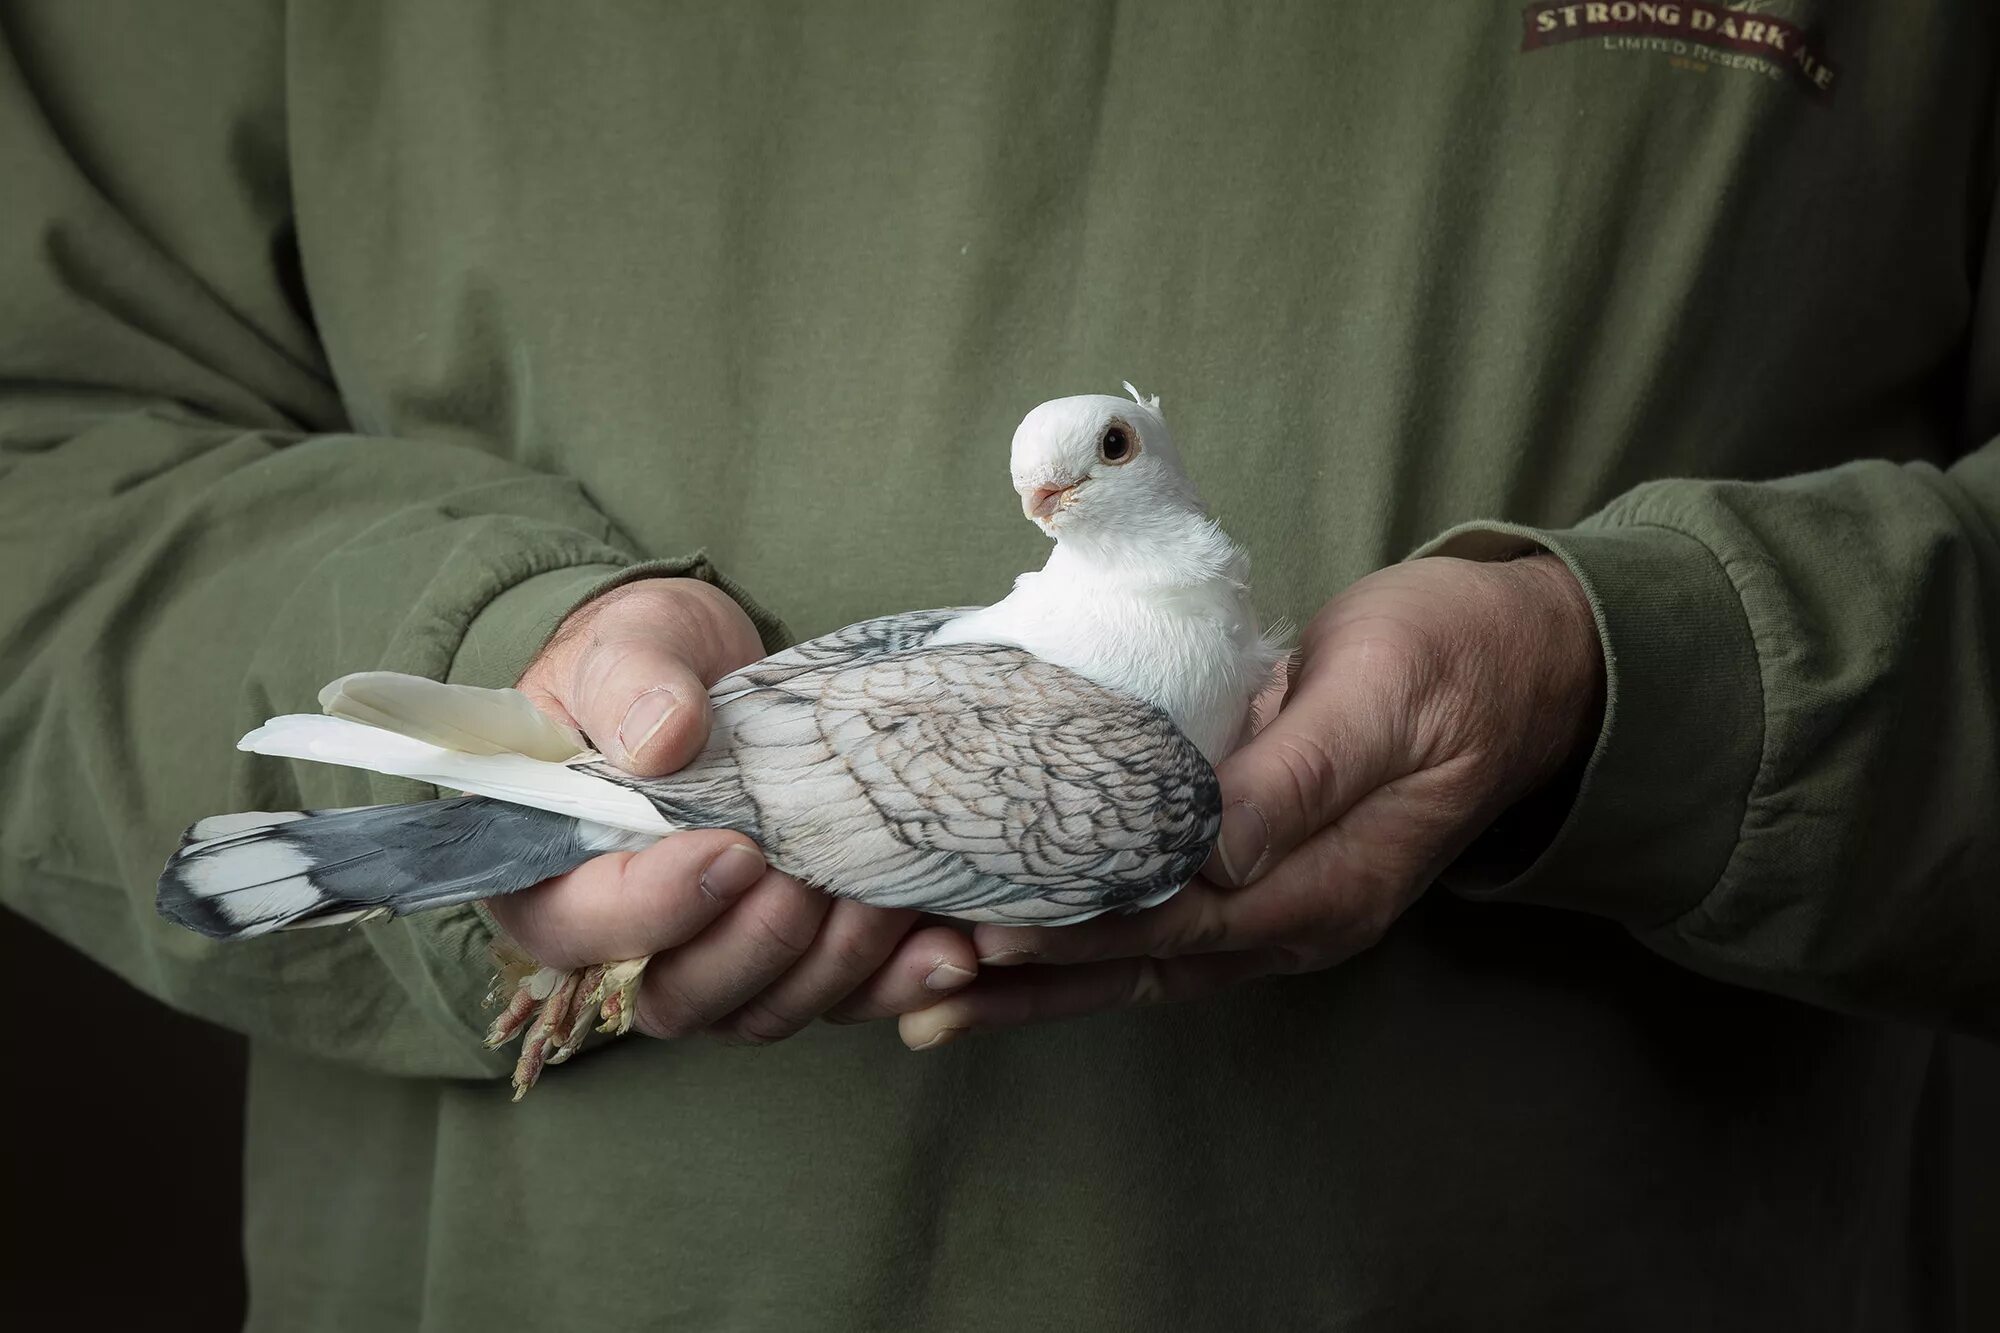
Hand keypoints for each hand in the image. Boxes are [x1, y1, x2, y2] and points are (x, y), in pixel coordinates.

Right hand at [485, 577, 976, 1043]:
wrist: (719, 672)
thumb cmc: (648, 662)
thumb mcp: (628, 643)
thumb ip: (631, 684)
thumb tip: (663, 739)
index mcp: (551, 874)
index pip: (584, 925)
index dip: (661, 906)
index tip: (737, 850)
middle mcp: (626, 942)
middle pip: (680, 995)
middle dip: (762, 941)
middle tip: (815, 871)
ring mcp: (712, 960)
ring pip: (766, 1011)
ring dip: (835, 962)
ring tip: (889, 893)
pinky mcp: (791, 960)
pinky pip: (839, 1002)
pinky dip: (896, 985)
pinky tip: (950, 950)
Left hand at [896, 554, 1602, 1049]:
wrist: (1522, 660)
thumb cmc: (1454, 662)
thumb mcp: (1386, 699)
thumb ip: (1302, 775)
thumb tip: (1218, 848)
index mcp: (1326, 887)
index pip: (1175, 921)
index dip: (1075, 927)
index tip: (981, 928)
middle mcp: (1292, 920)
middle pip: (1139, 963)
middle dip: (1027, 978)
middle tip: (916, 982)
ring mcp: (1275, 907)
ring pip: (1137, 960)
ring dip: (1037, 979)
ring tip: (931, 993)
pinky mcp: (1255, 873)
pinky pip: (1153, 923)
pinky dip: (1078, 939)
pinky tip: (1010, 941)